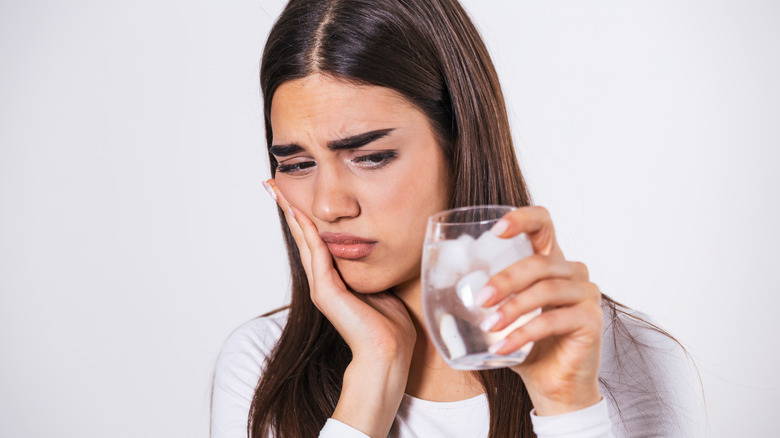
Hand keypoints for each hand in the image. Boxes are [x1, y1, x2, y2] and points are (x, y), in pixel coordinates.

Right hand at [264, 179, 414, 436]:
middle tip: (273, 185)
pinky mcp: (326, 293)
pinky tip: (301, 214)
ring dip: (292, 216)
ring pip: (304, 242)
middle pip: (302, 237)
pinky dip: (308, 234)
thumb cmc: (391, 325)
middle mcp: (323, 282)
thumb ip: (371, 267)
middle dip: (289, 210)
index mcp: (335, 279)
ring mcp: (322, 287)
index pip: (315, 240)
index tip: (294, 193)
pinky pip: (316, 255)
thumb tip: (379, 247)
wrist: (389, 351)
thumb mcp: (380, 285)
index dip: (305, 216)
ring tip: (279, 193)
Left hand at [478, 206, 602, 415]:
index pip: (543, 223)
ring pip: (547, 289)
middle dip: (505, 279)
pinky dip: (523, 333)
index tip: (496, 230)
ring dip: (512, 308)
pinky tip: (502, 347)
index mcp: (550, 261)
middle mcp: (573, 272)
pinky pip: (554, 319)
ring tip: (488, 327)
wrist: (554, 385)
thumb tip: (437, 277)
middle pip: (539, 262)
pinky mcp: (592, 321)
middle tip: (480, 298)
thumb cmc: (525, 345)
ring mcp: (586, 294)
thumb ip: (484, 292)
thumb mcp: (501, 313)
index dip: (522, 218)